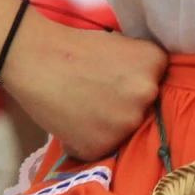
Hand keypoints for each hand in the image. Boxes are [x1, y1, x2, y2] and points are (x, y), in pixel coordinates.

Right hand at [7, 18, 168, 160]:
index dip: (135, 82)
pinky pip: (102, 148)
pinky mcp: (102, 144)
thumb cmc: (75, 47)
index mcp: (155, 63)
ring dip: (108, 125)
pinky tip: (73, 121)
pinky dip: (88, 140)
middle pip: (144, 108)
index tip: (115, 76)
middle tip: (97, 93)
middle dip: (124, 104)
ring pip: (124, 130)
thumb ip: (139, 68)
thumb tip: (150, 89)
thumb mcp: (120, 46)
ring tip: (82, 106)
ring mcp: (126, 122)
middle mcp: (147, 93)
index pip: (158, 81)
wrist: (35, 58)